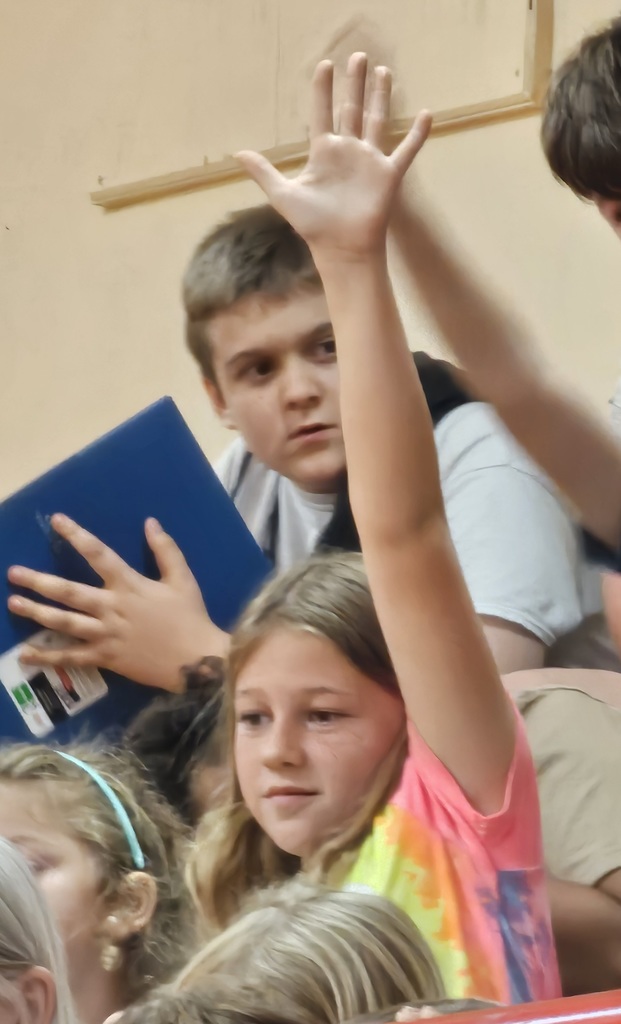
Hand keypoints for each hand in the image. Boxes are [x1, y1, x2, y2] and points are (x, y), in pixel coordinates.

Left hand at [7, 514, 227, 691]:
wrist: (195, 660)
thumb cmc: (190, 617)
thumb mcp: (183, 579)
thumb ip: (165, 550)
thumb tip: (150, 522)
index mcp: (130, 585)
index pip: (99, 554)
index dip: (77, 536)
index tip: (57, 521)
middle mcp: (112, 608)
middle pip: (69, 592)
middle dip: (39, 581)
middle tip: (14, 573)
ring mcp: (106, 635)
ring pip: (64, 623)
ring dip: (37, 613)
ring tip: (13, 602)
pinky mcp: (105, 658)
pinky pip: (71, 657)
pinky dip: (47, 657)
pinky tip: (25, 654)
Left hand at [236, 52, 430, 260]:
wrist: (341, 248)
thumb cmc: (313, 225)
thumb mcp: (283, 195)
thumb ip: (264, 172)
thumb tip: (237, 153)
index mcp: (324, 152)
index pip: (323, 113)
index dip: (323, 89)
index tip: (325, 65)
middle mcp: (348, 151)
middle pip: (352, 109)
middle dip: (354, 83)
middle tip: (358, 56)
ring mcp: (370, 161)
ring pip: (377, 120)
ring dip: (381, 96)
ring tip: (382, 70)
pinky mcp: (388, 174)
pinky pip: (406, 150)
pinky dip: (417, 134)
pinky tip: (426, 113)